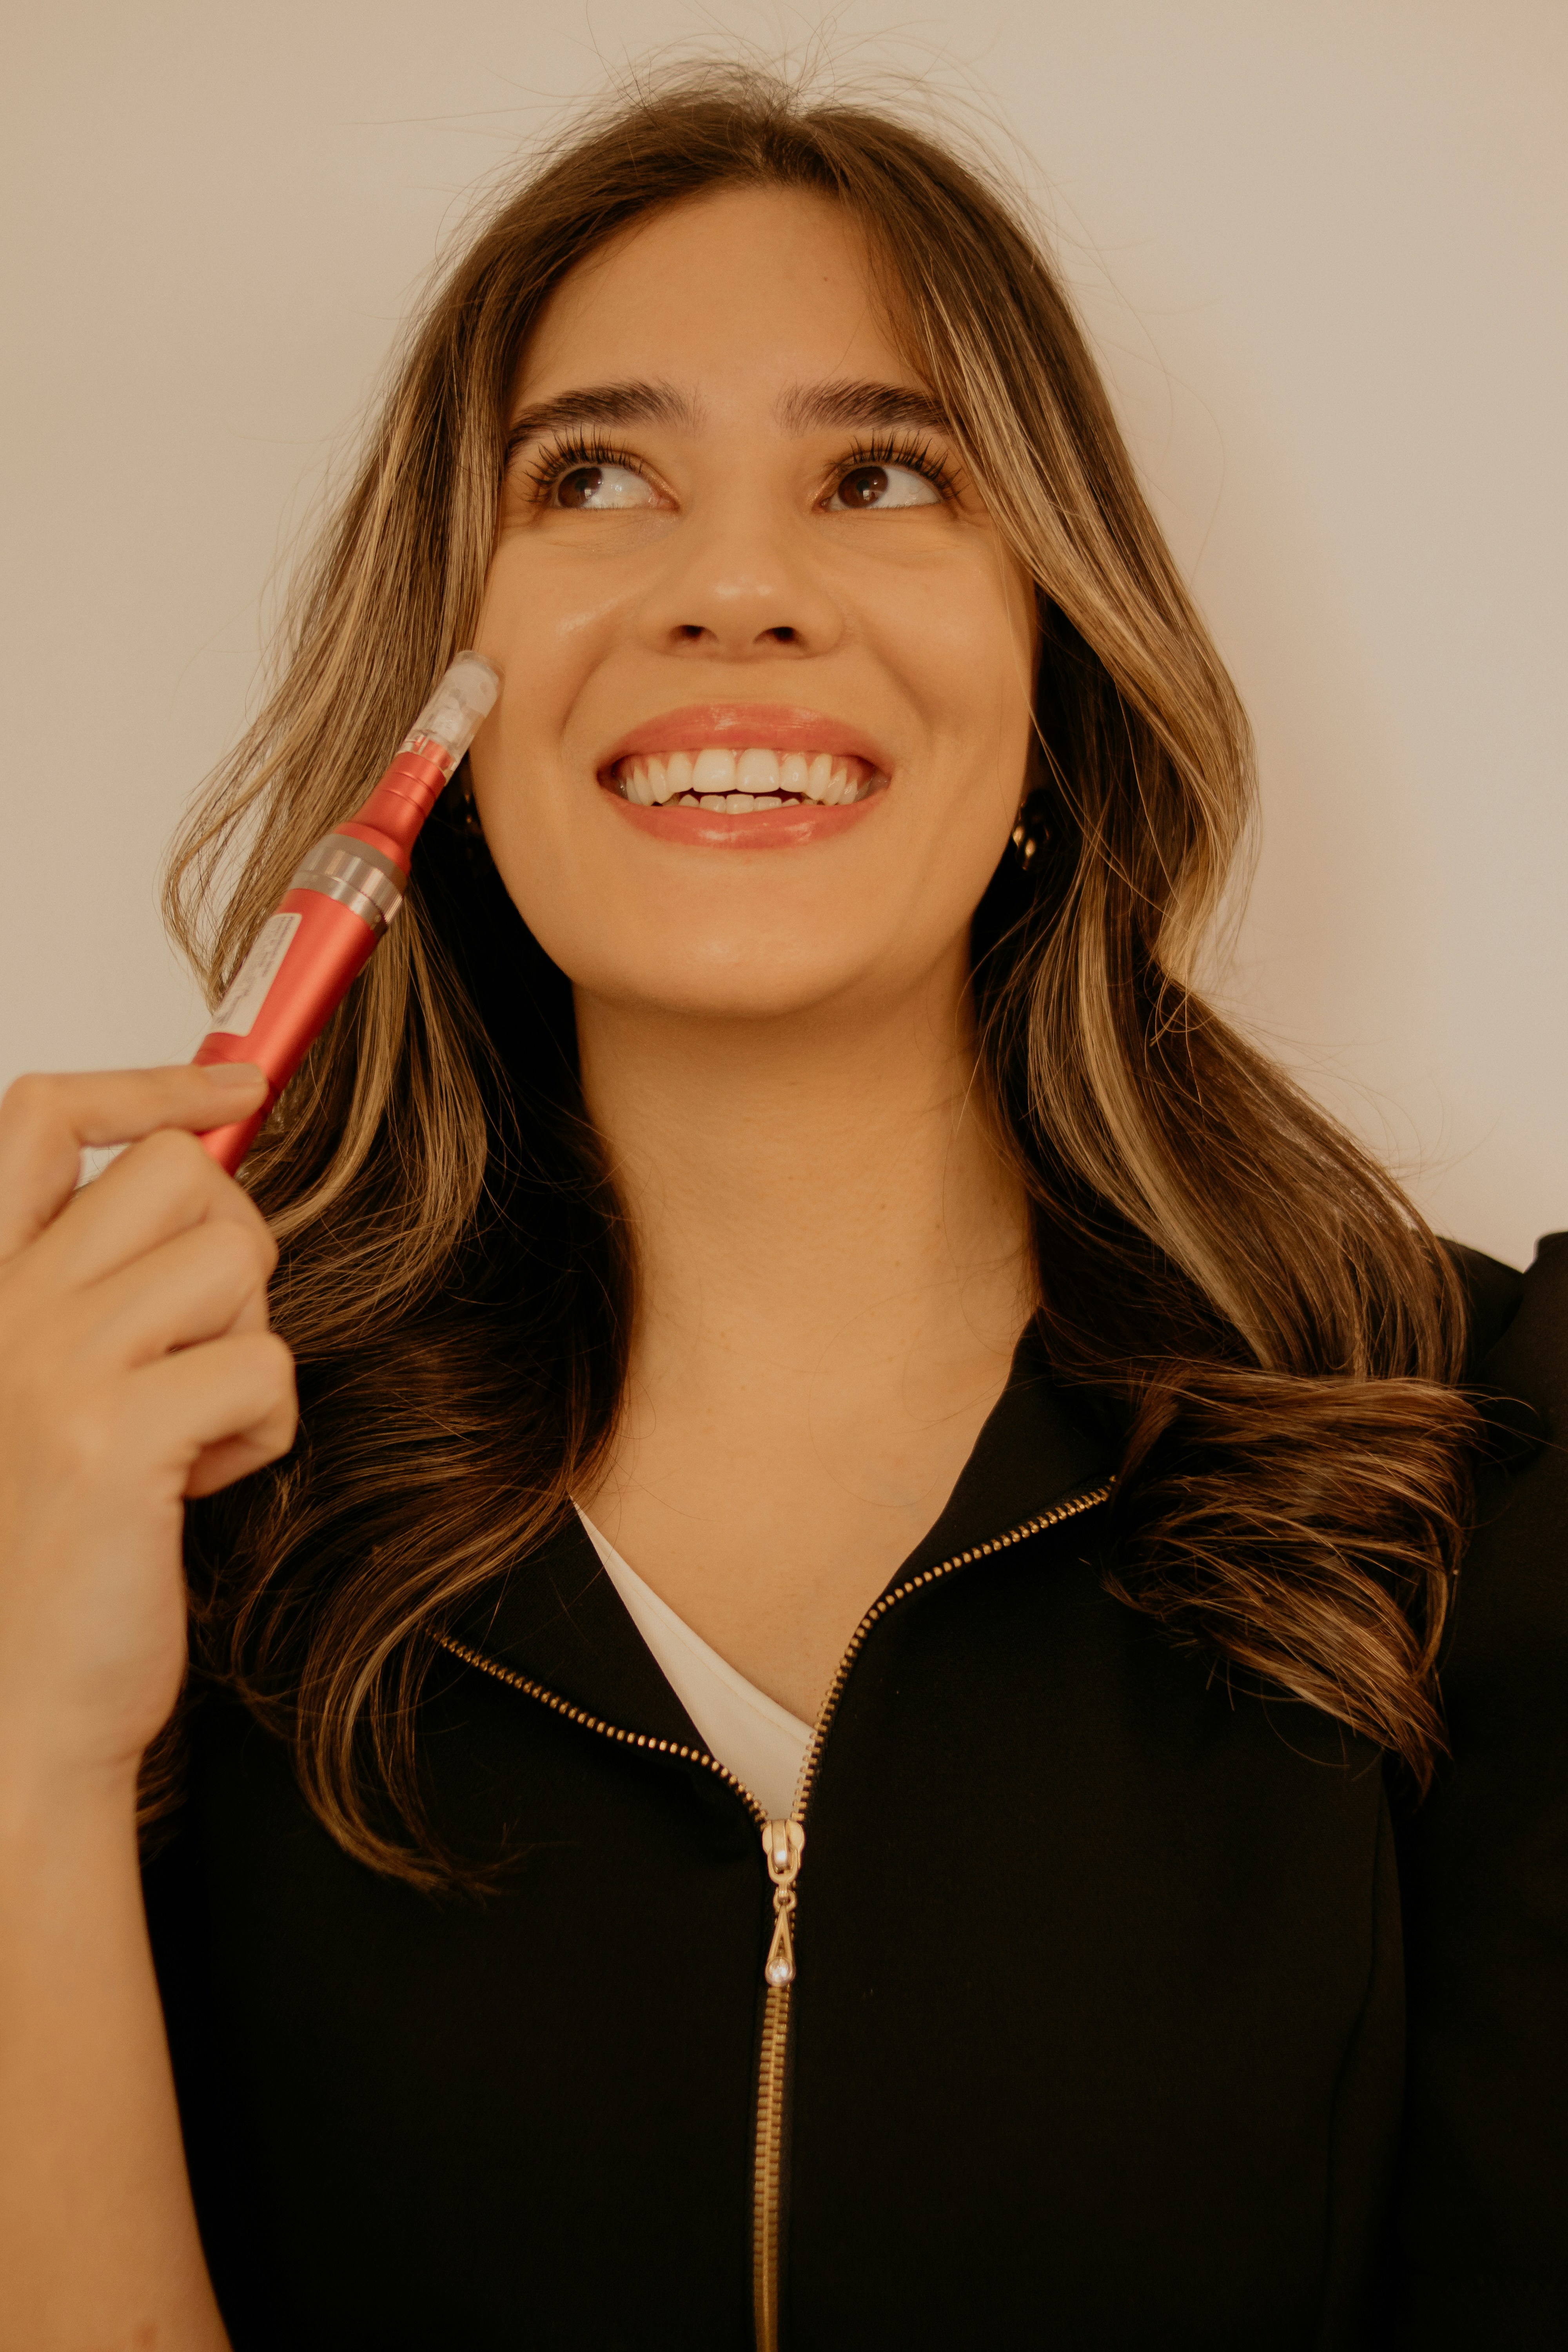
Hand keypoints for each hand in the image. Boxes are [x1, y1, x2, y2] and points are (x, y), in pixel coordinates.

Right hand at [0, 1065, 296, 1802]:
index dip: (151, 1083)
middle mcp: (3, 1310)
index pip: (44, 1116)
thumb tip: (214, 1125)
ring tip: (184, 1425)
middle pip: (183, 1177)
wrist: (13, 1699)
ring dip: (244, 1345)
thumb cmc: (48, 1538)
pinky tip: (192, 1484)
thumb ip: (107, 1269)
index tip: (235, 1086)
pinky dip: (259, 1429)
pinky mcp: (115, 1436)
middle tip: (196, 1344)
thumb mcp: (59, 1377)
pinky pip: (264, 1364)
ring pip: (238, 1259)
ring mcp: (51, 1367)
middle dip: (231, 1247)